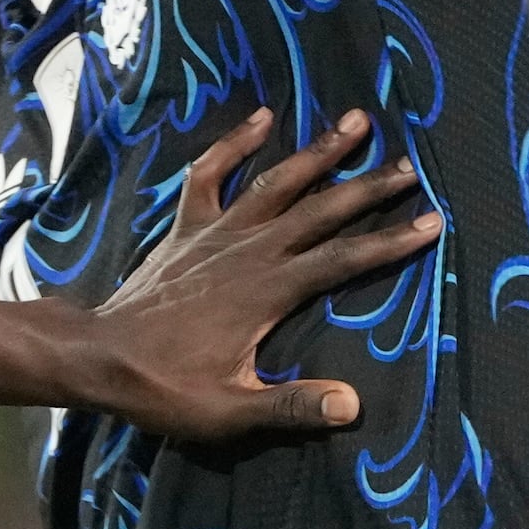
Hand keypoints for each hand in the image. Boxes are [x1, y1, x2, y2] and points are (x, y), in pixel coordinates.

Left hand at [82, 109, 434, 449]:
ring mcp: (215, 233)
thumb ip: (290, 406)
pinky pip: (211, 175)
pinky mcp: (186, 228)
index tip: (431, 223)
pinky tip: (262, 117)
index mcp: (266, 292)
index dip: (389, 242)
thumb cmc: (163, 388)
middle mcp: (247, 251)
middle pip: (320, 212)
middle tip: (411, 167)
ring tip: (357, 120)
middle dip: (369, 188)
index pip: (342, 261)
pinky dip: (235, 144)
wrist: (97, 358)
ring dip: (318, 152)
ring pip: (276, 182)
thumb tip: (351, 404)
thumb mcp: (227, 411)